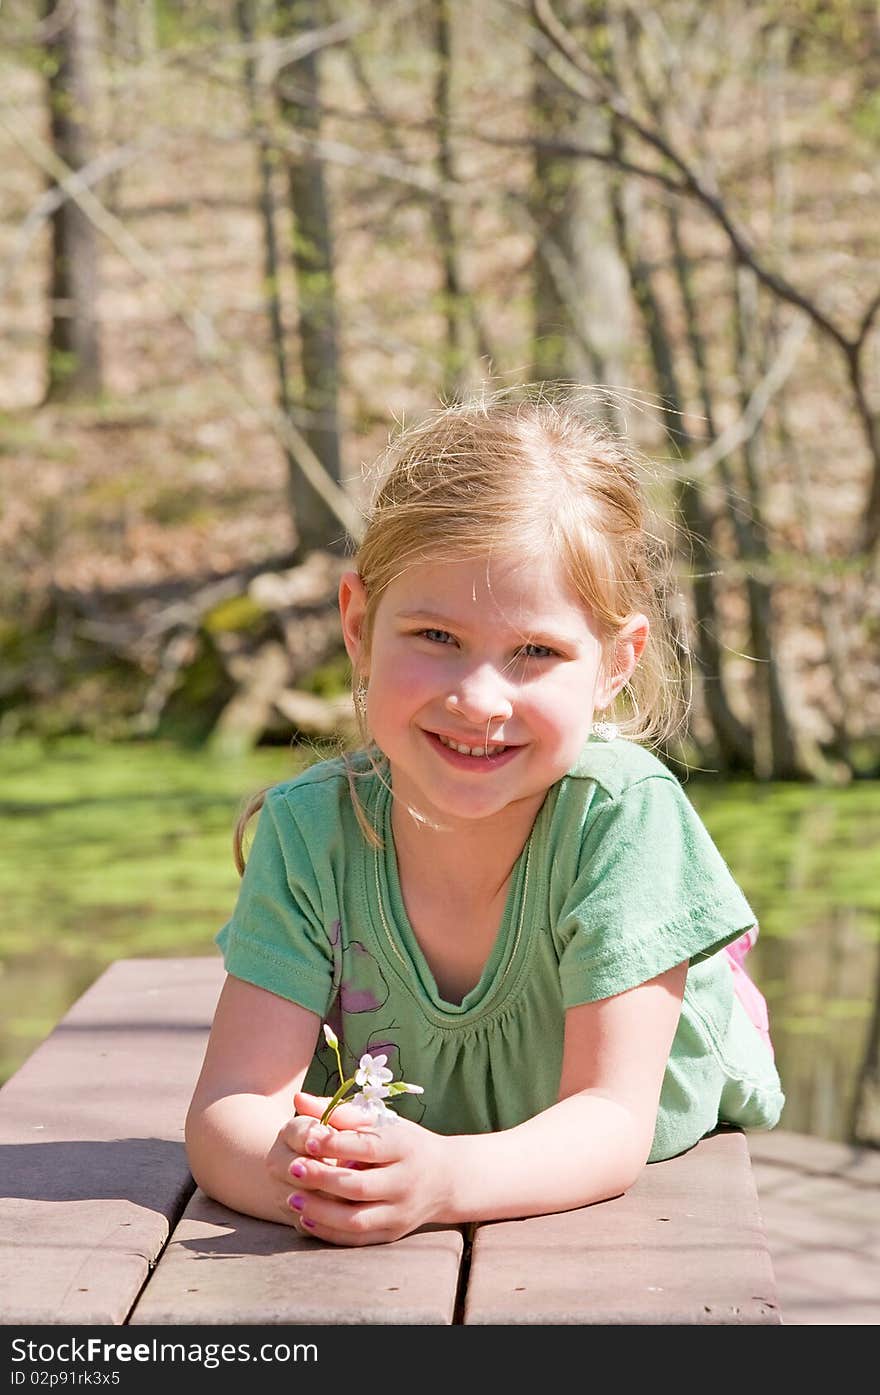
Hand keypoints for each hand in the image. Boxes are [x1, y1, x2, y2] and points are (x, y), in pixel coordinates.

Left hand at [268, 1090, 452, 1245]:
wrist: (446, 1179)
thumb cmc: (405, 1142)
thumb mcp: (382, 1121)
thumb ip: (339, 1112)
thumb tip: (298, 1099)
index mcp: (406, 1148)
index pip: (369, 1148)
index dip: (336, 1145)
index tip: (308, 1139)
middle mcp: (406, 1183)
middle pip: (360, 1187)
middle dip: (323, 1179)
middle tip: (293, 1168)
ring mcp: (400, 1213)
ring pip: (357, 1220)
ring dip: (320, 1211)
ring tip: (292, 1199)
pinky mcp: (393, 1234)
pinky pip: (358, 1239)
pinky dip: (330, 1232)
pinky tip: (306, 1218)